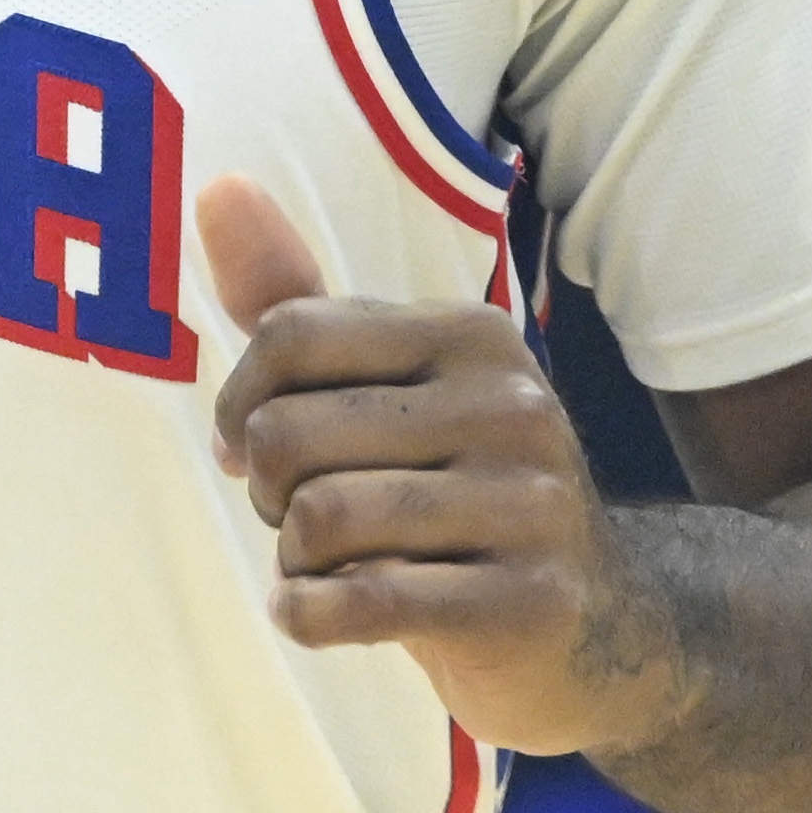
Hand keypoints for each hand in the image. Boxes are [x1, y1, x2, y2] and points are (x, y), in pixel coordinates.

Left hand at [198, 178, 689, 760]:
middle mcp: (512, 405)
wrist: (595, 625)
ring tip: (325, 566)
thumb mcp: (387, 389)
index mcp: (472, 335)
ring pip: (320, 519)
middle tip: (301, 517)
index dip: (240, 403)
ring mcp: (529, 504)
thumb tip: (216, 187)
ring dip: (293, 560)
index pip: (290, 334)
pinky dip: (307, 615)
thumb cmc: (457, 494)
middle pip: (290, 434)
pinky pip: (360, 601)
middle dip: (267, 491)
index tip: (251, 448)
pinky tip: (315, 612)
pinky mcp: (525, 601)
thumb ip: (295, 298)